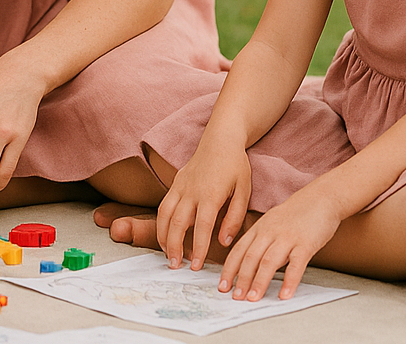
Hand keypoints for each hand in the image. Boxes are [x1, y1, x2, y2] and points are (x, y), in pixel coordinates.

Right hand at [157, 136, 251, 270]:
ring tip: (167, 254)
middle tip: (175, 266)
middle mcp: (191, 190)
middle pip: (177, 223)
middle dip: (174, 246)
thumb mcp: (244, 191)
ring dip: (163, 236)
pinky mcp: (175, 183)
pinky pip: (164, 205)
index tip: (197, 266)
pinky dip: (161, 222)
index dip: (199, 248)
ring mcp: (180, 186)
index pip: (202, 227)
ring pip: (164, 214)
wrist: (220, 139)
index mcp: (210, 194)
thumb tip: (224, 240)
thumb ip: (234, 217)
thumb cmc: (235, 165)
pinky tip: (165, 234)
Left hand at [219, 185, 342, 301]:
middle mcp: (270, 232)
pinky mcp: (306, 244)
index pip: (239, 250)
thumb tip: (252, 263)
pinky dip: (289, 281)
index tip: (222, 285)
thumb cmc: (297, 213)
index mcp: (259, 228)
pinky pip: (296, 265)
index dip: (229, 269)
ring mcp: (287, 238)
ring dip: (259, 282)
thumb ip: (262, 240)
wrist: (322, 197)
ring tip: (253, 298)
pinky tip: (285, 295)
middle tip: (235, 297)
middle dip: (240, 279)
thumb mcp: (272, 222)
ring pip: (269, 262)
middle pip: (250, 257)